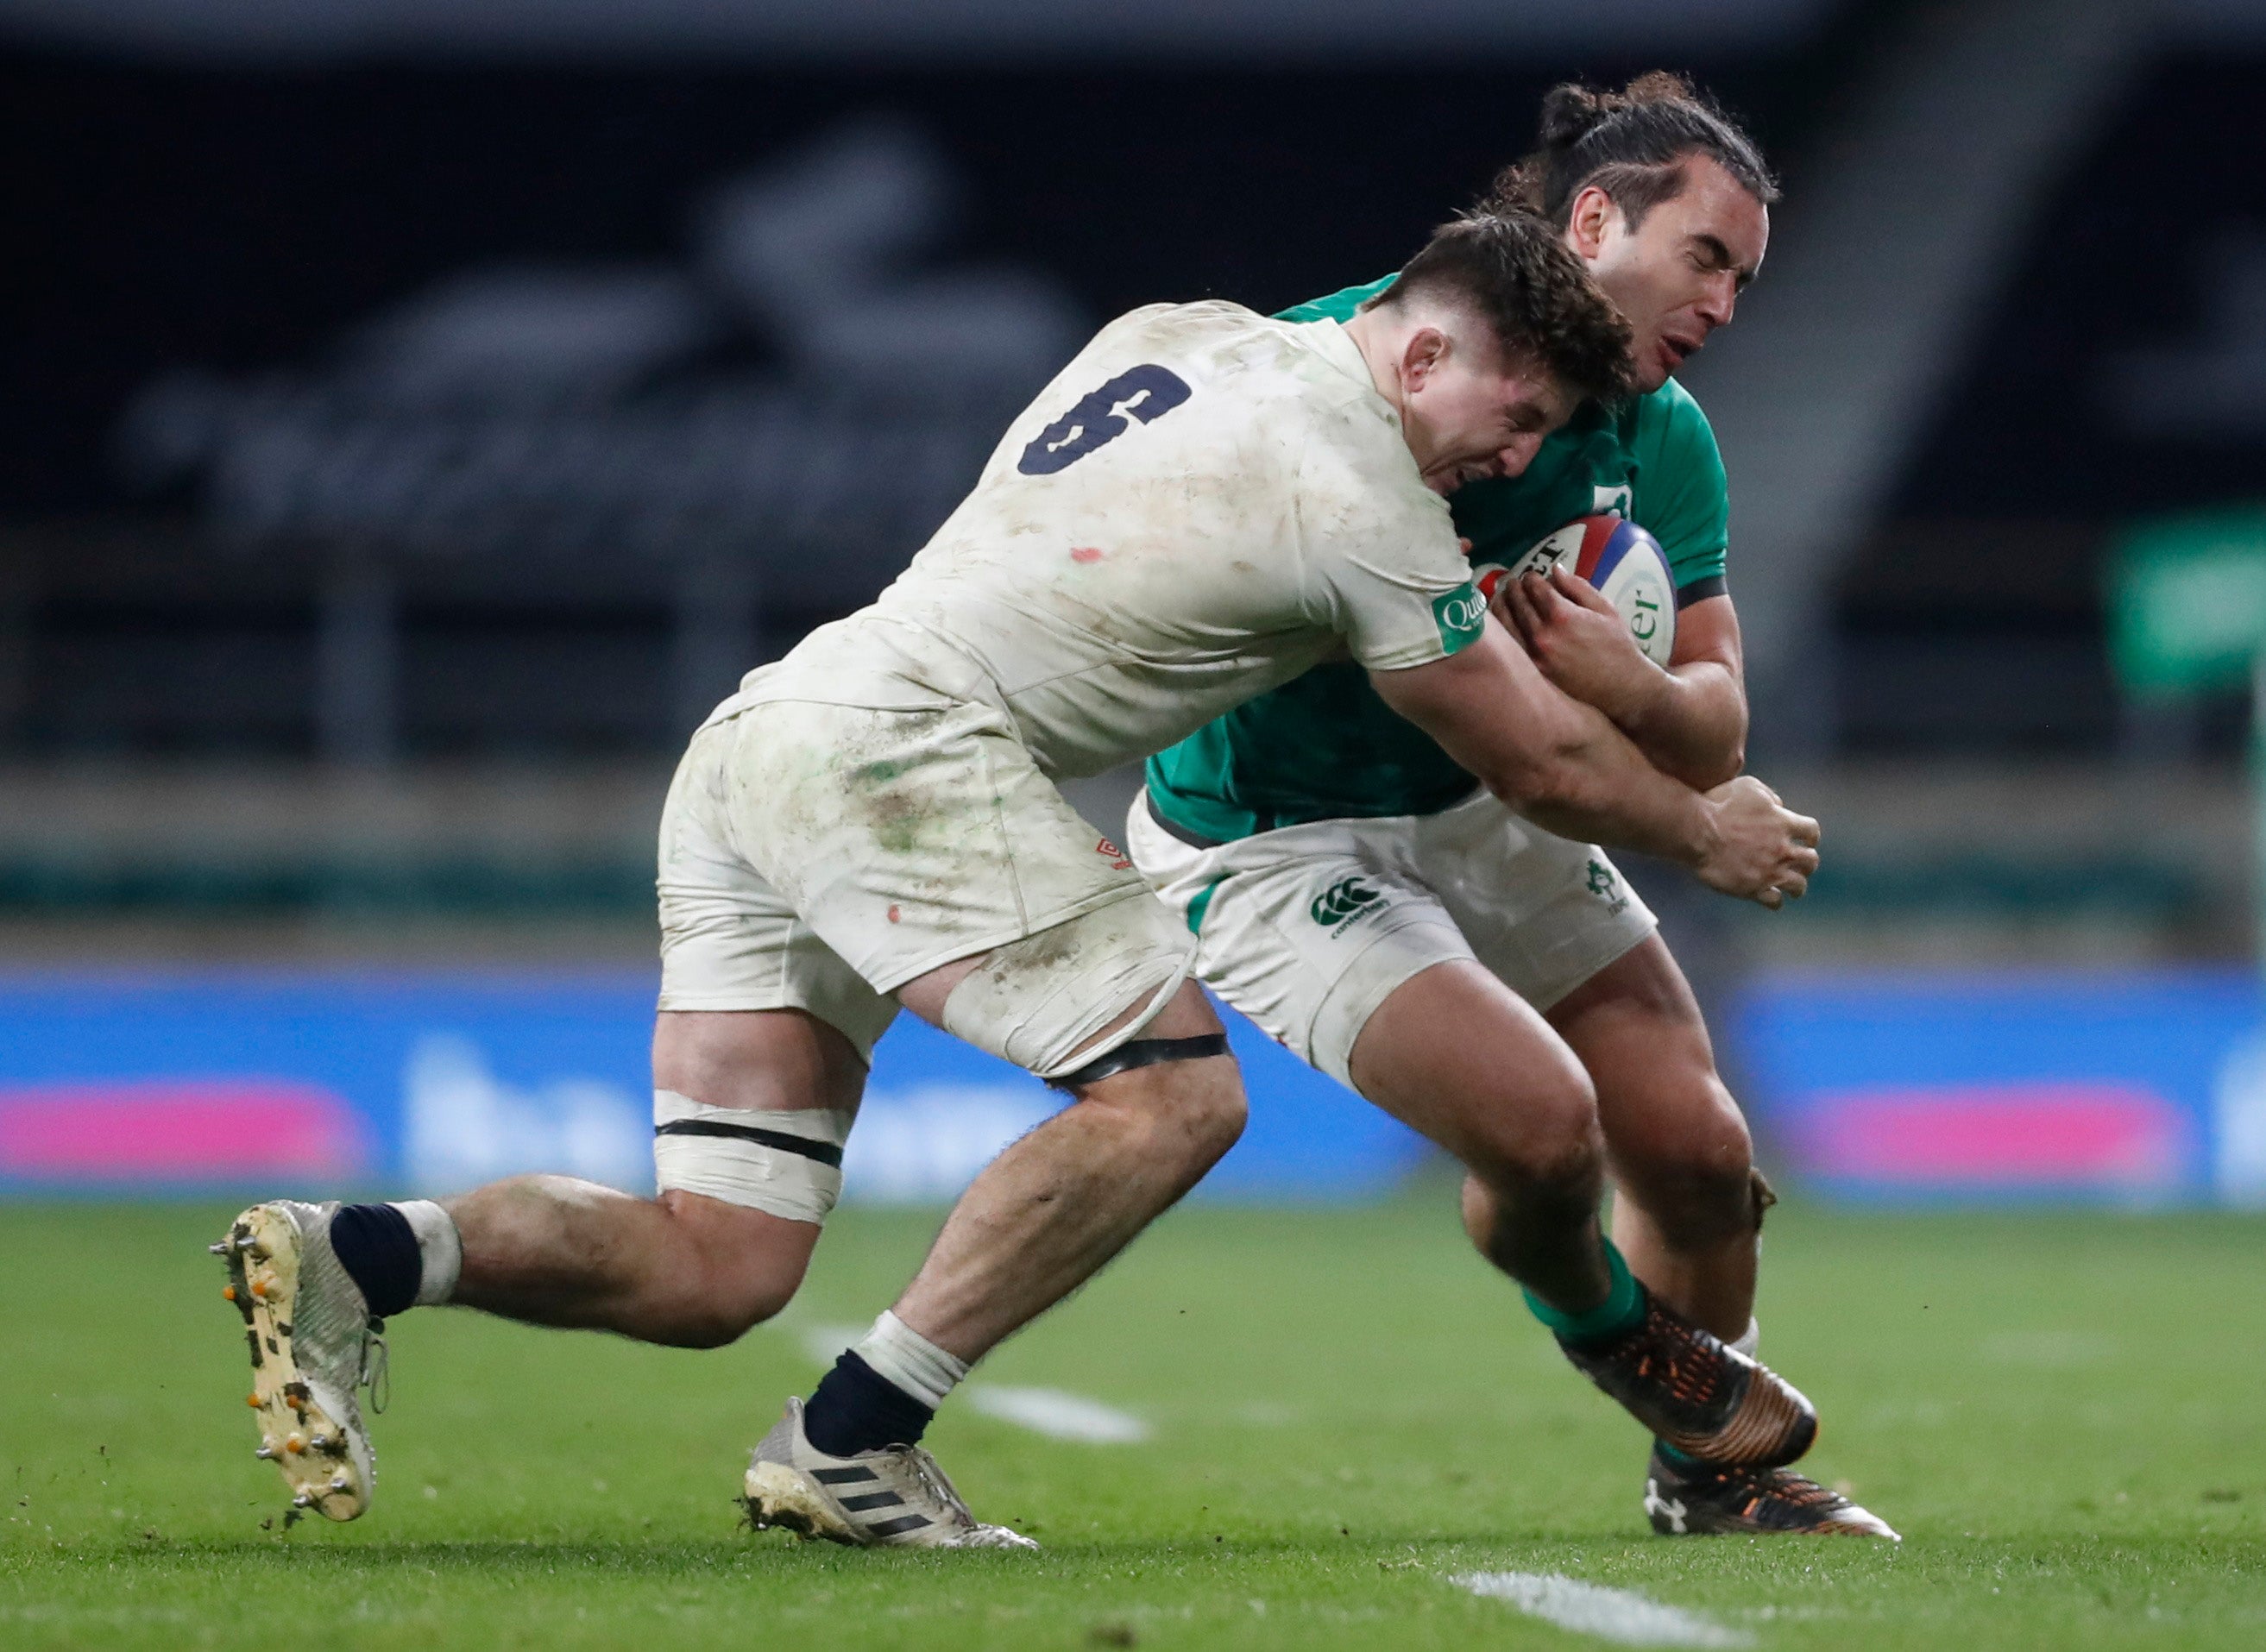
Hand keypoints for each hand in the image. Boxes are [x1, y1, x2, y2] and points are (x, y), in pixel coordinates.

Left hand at [1497, 567, 1661, 724]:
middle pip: (1517, 602)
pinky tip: (1504, 622)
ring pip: (1506, 623)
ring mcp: (1534, 654)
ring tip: (1504, 598)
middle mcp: (1542, 634)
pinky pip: (1510, 645)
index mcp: (1562, 615)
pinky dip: (1503, 629)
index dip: (1531, 578)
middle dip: (1514, 588)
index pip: (1535, 587)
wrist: (1621, 686)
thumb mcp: (1605, 609)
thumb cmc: (1617, 645)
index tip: (1531, 576)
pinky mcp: (1531, 670)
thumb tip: (1554, 569)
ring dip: (1503, 605)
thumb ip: (1578, 587)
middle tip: (1514, 583)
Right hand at [1694, 776, 1819, 908]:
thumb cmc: (1718, 804)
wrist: (1697, 831)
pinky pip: (1774, 901)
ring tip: (1793, 889)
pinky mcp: (1753, 889)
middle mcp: (1782, 849)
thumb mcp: (1748, 787)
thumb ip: (1769, 796)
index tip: (1807, 840)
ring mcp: (1769, 871)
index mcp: (1783, 823)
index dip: (1811, 836)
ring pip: (1798, 885)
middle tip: (1801, 865)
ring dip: (1797, 886)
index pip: (1812, 831)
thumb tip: (1779, 806)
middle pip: (1810, 860)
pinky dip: (1775, 901)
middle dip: (1807, 862)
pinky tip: (1771, 898)